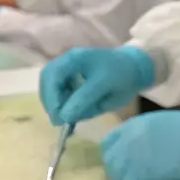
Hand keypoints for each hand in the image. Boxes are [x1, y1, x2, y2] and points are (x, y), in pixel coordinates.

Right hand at [40, 46, 155, 125]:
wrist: (131, 68)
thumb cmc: (123, 80)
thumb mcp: (107, 92)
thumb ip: (85, 102)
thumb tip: (64, 116)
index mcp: (80, 59)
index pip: (58, 76)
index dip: (54, 98)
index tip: (59, 118)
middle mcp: (70, 58)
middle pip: (48, 76)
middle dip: (50, 100)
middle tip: (57, 121)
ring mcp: (66, 63)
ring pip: (47, 79)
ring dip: (50, 99)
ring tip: (61, 116)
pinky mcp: (65, 70)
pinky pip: (52, 82)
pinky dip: (54, 97)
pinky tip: (65, 109)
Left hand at [100, 110, 179, 179]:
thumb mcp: (162, 123)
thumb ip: (146, 134)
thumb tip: (144, 149)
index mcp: (135, 124)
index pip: (109, 142)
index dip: (114, 155)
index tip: (123, 163)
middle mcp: (128, 138)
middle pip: (109, 160)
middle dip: (118, 171)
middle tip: (130, 179)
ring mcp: (132, 155)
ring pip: (115, 175)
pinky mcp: (141, 173)